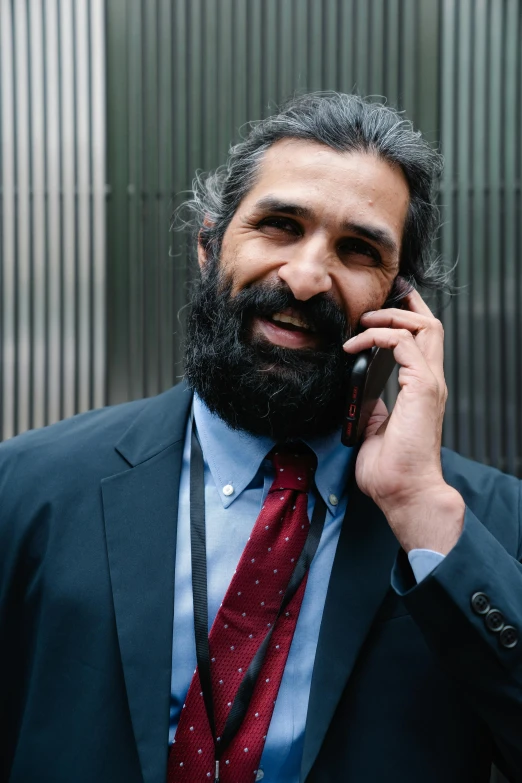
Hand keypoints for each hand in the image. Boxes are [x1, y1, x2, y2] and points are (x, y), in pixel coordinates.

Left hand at [343, 289, 464, 553]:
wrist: (403, 491)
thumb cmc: (391, 468)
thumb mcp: (375, 426)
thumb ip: (372, 403)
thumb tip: (359, 388)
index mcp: (422, 388)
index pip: (424, 339)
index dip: (407, 315)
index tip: (382, 305)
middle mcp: (430, 381)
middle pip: (429, 324)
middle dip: (403, 303)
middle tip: (374, 301)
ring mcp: (428, 382)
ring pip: (422, 325)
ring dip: (389, 316)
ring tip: (362, 321)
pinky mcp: (421, 387)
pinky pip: (402, 343)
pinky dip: (377, 336)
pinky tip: (356, 346)